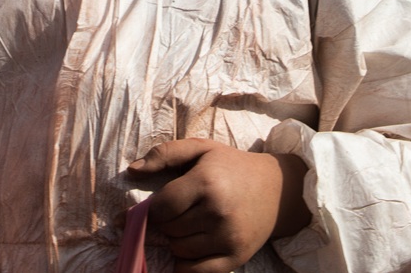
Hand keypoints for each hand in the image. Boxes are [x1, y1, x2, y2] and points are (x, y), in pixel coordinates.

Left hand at [128, 138, 309, 272]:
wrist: (278, 189)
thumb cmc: (232, 166)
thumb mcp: (201, 149)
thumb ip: (165, 154)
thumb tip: (132, 171)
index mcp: (206, 182)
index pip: (161, 207)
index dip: (152, 209)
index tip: (154, 206)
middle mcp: (217, 212)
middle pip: (169, 229)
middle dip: (166, 223)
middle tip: (178, 212)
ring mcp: (228, 237)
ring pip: (179, 250)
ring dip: (177, 241)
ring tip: (189, 225)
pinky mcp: (236, 257)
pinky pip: (196, 272)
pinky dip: (186, 265)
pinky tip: (191, 249)